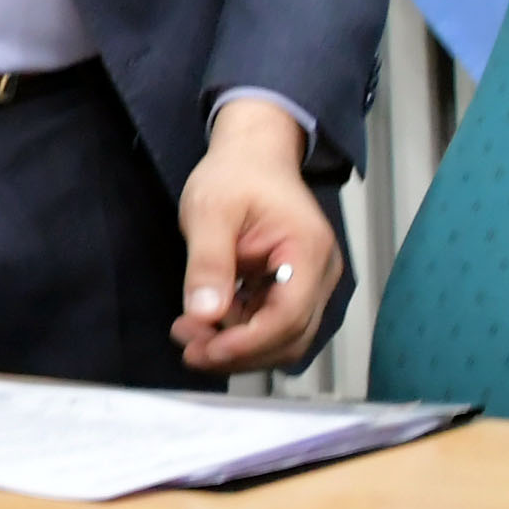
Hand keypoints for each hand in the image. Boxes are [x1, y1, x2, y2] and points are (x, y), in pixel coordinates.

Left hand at [173, 97, 342, 373]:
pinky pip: (272, 327)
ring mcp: (310, 285)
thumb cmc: (236, 175)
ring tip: (190, 335)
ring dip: (237, 348)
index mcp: (308, 250)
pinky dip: (240, 334)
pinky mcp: (293, 290)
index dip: (248, 343)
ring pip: (281, 340)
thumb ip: (209, 262)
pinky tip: (205, 324)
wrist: (252, 156)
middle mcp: (320, 274)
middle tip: (188, 346)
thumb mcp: (210, 212)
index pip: (288, 317)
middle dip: (238, 352)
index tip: (205, 351)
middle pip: (289, 338)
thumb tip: (204, 314)